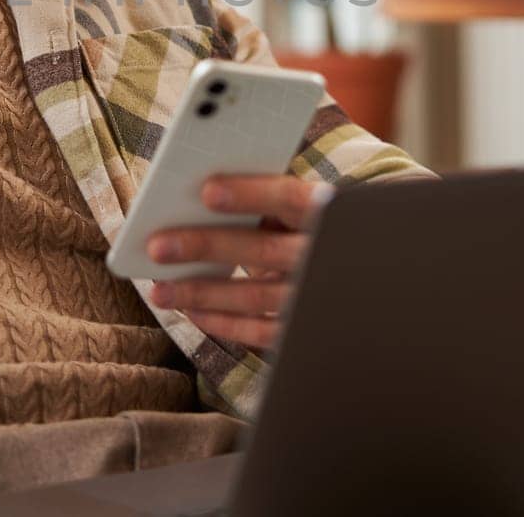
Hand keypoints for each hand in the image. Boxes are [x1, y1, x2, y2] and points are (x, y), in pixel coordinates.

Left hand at [145, 174, 333, 351]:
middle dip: (206, 247)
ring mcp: (319, 297)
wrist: (366, 284)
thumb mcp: (301, 214)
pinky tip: (192, 312)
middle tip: (157, 246)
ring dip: (202, 292)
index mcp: (327, 211)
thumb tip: (199, 201)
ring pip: (256, 296)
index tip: (206, 191)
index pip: (290, 197)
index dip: (251, 193)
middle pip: (264, 249)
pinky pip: (262, 331)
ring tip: (160, 289)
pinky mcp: (308, 331)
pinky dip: (224, 323)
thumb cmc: (310, 234)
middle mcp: (327, 254)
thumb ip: (265, 207)